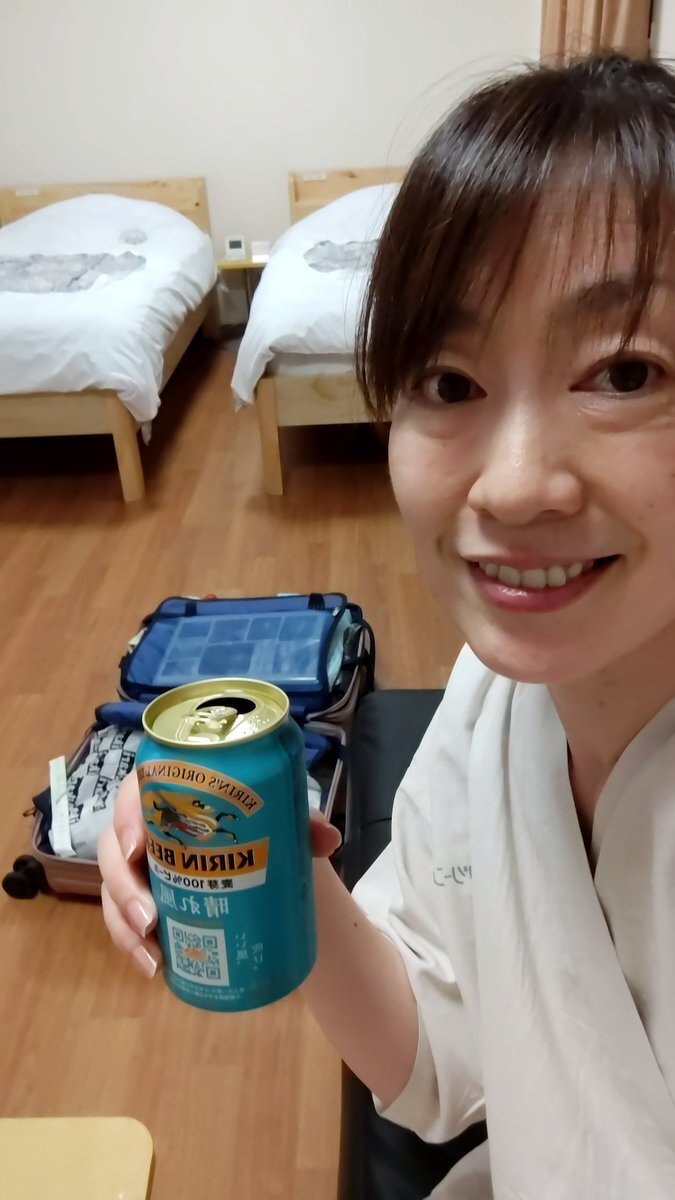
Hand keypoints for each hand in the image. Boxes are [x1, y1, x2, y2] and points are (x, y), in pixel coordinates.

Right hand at [97, 775, 341, 978]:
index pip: (137, 791)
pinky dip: (131, 946)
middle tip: (148, 917)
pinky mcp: (144, 900)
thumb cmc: (266, 828)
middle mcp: (149, 827)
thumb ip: (302, 823)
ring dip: (122, 924)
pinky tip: (152, 967)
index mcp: (173, 791)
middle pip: (114, 848)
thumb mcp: (283, 822)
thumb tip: (328, 837)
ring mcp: (141, 867)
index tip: (137, 845)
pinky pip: (123, 922)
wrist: (270, 866)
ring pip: (112, 889)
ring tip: (150, 953)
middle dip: (123, 885)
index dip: (126, 816)